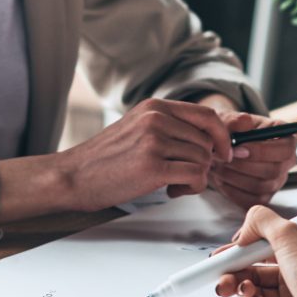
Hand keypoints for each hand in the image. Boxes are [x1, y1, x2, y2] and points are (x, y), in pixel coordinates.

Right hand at [55, 99, 232, 209]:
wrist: (73, 175)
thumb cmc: (103, 159)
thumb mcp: (136, 128)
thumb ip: (168, 128)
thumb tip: (207, 141)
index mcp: (154, 107)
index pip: (206, 115)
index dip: (222, 136)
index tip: (223, 152)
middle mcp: (155, 119)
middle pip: (207, 141)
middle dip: (204, 163)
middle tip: (185, 176)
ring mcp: (154, 141)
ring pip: (203, 159)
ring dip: (196, 177)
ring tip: (173, 184)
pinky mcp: (152, 166)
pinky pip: (195, 175)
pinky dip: (191, 187)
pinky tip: (172, 190)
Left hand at [208, 112, 296, 207]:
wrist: (221, 148)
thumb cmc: (231, 131)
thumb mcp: (231, 120)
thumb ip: (236, 120)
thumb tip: (244, 121)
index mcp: (287, 138)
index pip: (285, 149)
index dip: (261, 151)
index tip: (237, 148)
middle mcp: (287, 161)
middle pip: (274, 170)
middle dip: (243, 165)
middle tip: (220, 158)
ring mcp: (277, 180)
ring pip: (260, 186)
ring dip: (234, 177)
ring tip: (217, 165)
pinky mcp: (264, 196)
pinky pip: (251, 200)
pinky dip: (232, 190)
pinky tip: (221, 178)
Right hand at [213, 206, 296, 296]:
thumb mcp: (288, 234)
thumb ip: (260, 221)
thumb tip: (242, 233)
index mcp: (291, 252)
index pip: (254, 250)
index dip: (234, 255)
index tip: (216, 259)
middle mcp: (289, 274)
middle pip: (249, 273)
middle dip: (230, 276)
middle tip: (220, 281)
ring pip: (250, 294)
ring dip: (241, 293)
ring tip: (245, 292)